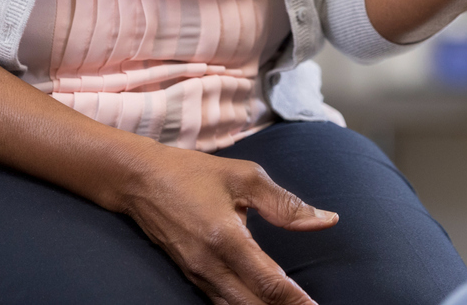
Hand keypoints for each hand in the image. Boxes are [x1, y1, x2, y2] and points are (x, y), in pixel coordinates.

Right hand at [120, 143, 337, 304]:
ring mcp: (197, 274)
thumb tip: (327, 220)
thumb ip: (286, 204)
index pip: (268, 283)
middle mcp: (209, 265)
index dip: (295, 300)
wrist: (139, 180)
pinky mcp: (190, 276)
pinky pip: (220, 303)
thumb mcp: (245, 177)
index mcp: (226, 238)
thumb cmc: (195, 173)